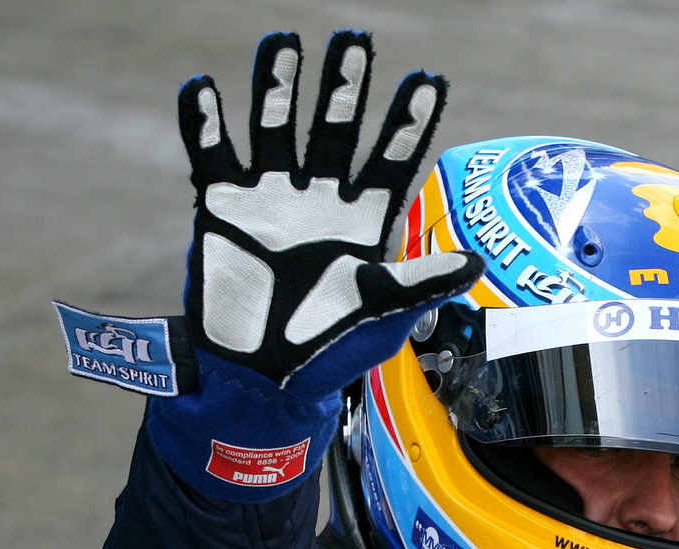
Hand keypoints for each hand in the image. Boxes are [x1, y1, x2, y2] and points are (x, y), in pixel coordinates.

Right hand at [177, 30, 481, 397]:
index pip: (392, 159)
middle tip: (355, 39)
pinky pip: (211, 156)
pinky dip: (204, 124)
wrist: (265, 378)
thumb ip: (422, 282)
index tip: (428, 78)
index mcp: (364, 221)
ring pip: (275, 129)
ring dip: (277, 88)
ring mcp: (271, 200)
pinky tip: (203, 88)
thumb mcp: (384, 314)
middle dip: (345, 88)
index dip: (408, 122)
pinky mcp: (223, 209)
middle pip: (335, 130)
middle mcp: (320, 200)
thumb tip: (475, 261)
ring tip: (283, 41)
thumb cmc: (331, 351)